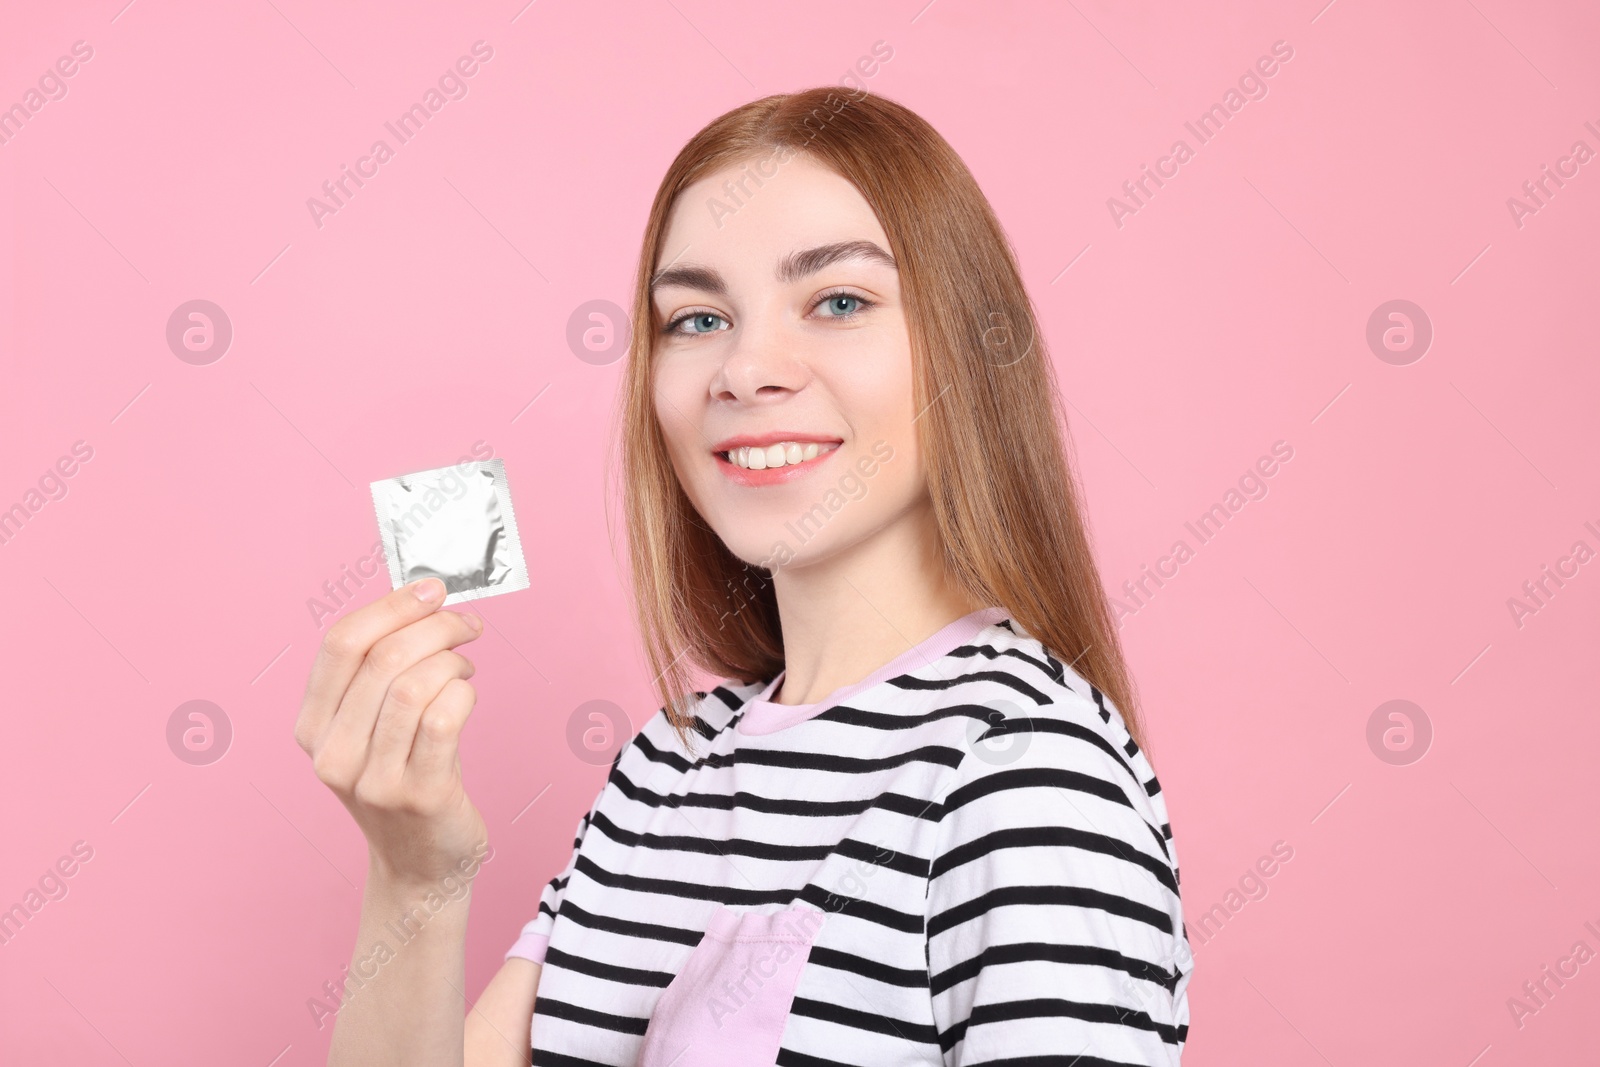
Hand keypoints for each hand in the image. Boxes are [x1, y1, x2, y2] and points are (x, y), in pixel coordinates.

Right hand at [294, 577, 488, 888]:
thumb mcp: (371, 727)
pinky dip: (464, 694)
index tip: (432, 590)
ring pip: (413, 685)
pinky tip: (467, 696)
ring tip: (464, 665)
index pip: (340, 644)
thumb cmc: (404, 778)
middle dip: (434, 626)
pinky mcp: (419, 795)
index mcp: (312, 727)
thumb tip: (423, 598)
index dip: (391, 607)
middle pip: (382, 658)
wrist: (422, 866)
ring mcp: (373, 780)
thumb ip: (380, 671)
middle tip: (465, 624)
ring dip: (451, 660)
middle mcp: (332, 755)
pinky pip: (444, 719)